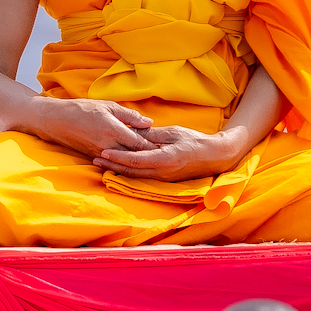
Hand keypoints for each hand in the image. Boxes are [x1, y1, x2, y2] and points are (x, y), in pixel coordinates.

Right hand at [26, 97, 159, 159]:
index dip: (155, 146)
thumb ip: (129, 116)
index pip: (140, 143)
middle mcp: (108, 146)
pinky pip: (114, 162)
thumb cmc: (81, 109)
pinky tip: (134, 160)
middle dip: (150, 157)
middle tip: (167, 156)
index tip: (169, 148)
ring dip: (138, 161)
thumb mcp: (107, 106)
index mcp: (113, 130)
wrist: (54, 120)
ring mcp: (100, 154)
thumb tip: (149, 123)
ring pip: (125, 162)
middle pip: (135, 156)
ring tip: (154, 161)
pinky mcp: (94, 157)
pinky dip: (125, 161)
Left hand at [93, 126, 238, 181]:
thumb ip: (153, 134)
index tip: (102, 151)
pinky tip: (118, 168)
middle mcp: (162, 172)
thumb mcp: (173, 133)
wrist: (215, 156)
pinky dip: (129, 173)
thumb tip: (134, 131)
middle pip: (131, 171)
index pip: (135, 160)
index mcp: (165, 159)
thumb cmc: (195, 140)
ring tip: (101, 164)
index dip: (117, 156)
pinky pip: (143, 177)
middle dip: (111, 165)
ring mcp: (163, 178)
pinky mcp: (165, 180)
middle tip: (94, 158)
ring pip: (135, 176)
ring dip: (117, 170)